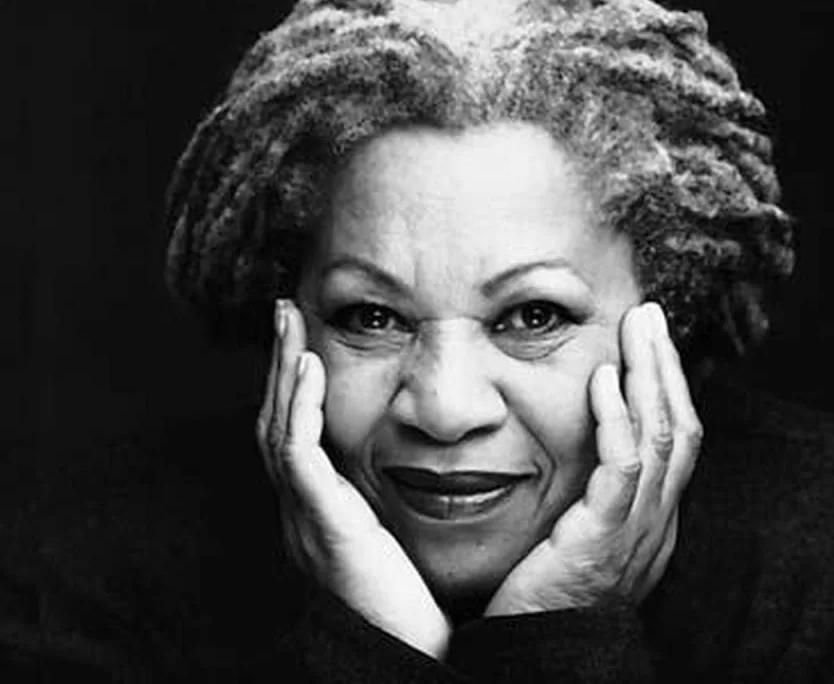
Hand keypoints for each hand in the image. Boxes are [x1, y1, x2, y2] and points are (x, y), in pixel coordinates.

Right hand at [255, 299, 450, 658]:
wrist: (405, 659)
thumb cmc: (412, 609)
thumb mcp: (397, 543)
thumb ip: (396, 505)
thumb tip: (427, 467)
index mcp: (320, 513)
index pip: (297, 436)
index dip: (297, 388)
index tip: (308, 341)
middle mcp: (302, 511)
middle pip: (277, 421)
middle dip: (281, 365)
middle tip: (285, 313)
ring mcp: (305, 517)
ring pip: (279, 428)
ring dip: (284, 370)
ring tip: (290, 320)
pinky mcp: (322, 524)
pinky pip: (299, 455)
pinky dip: (301, 408)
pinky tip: (309, 368)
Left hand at [485, 302, 701, 615]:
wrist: (538, 659)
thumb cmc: (547, 596)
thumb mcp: (581, 537)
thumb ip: (592, 495)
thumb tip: (581, 445)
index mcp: (654, 521)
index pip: (677, 441)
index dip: (668, 387)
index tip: (651, 344)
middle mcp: (657, 523)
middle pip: (680, 427)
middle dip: (667, 366)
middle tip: (650, 315)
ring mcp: (636, 532)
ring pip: (662, 437)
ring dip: (651, 374)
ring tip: (637, 326)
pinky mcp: (602, 539)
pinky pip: (622, 468)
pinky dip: (617, 418)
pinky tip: (604, 379)